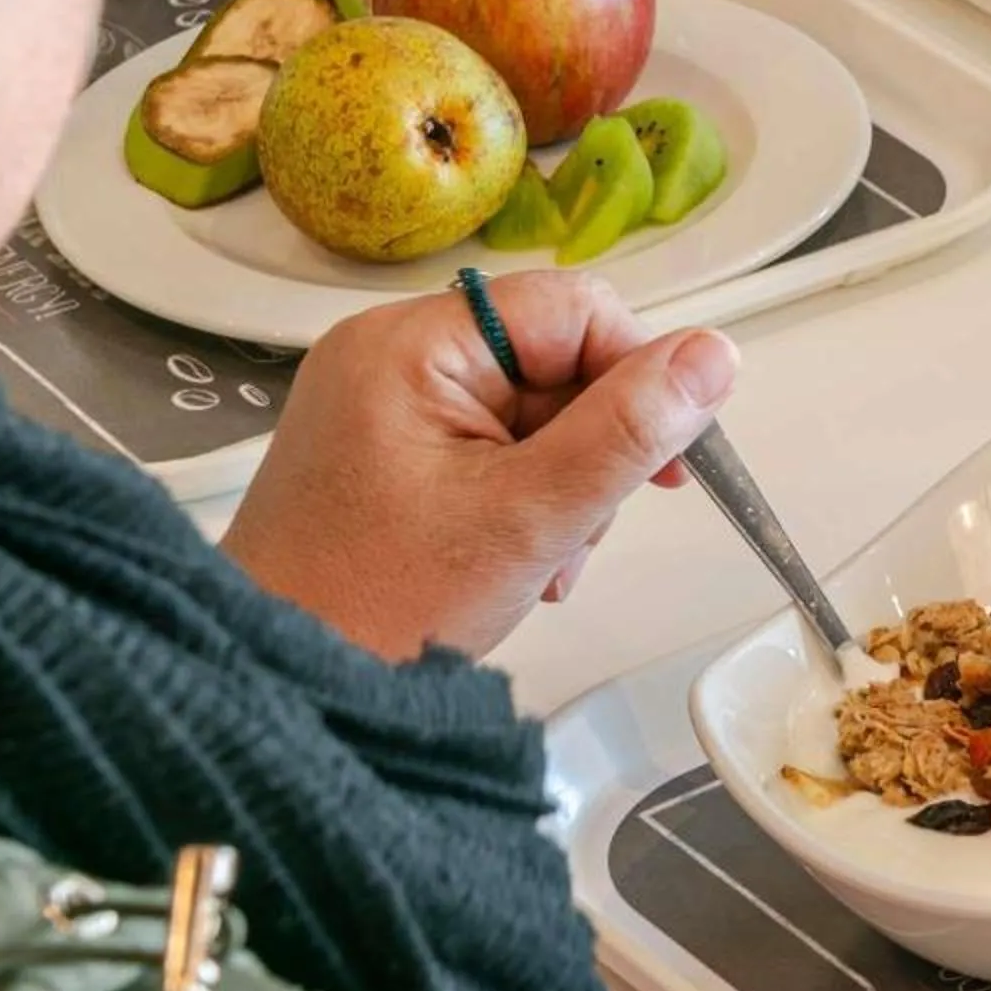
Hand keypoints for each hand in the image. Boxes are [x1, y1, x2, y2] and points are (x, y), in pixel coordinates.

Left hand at [221, 273, 740, 661]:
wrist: (276, 680)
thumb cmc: (376, 604)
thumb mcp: (531, 516)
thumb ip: (630, 429)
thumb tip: (715, 357)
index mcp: (413, 344)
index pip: (573, 309)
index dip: (637, 375)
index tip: (670, 455)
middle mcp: (392, 352)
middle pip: (557, 360)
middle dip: (592, 449)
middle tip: (582, 527)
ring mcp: (386, 399)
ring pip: (535, 409)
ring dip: (564, 484)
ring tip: (543, 559)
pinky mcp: (388, 444)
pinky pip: (493, 443)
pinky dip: (524, 496)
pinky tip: (518, 555)